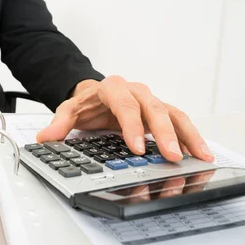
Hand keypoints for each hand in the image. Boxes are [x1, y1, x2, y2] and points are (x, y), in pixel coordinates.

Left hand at [36, 76, 214, 162]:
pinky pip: (179, 121)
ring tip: (199, 156)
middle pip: (154, 109)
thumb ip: (59, 124)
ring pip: (173, 114)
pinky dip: (190, 136)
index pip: (126, 106)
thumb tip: (45, 138)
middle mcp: (136, 91)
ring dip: (186, 135)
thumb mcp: (69, 110)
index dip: (132, 127)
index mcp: (113, 88)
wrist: (94, 94)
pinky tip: (199, 153)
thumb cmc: (86, 103)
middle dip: (165, 133)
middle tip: (171, 156)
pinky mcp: (160, 112)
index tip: (137, 148)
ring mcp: (150, 101)